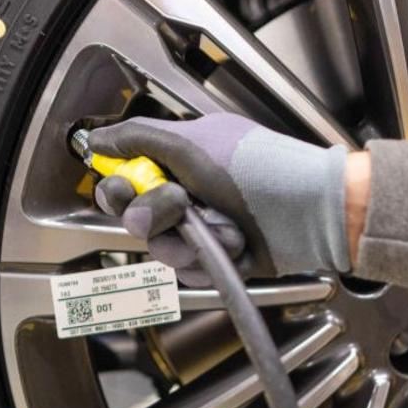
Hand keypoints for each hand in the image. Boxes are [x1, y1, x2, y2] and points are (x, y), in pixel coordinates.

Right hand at [88, 113, 351, 280]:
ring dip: (191, 238)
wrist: (312, 212)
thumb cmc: (260, 170)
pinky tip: (236, 243)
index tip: (125, 186)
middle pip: (135, 218)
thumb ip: (138, 138)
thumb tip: (96, 137)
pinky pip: (191, 269)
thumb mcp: (192, 143)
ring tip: (224, 225)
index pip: (123, 178)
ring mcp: (201, 228)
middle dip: (155, 215)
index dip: (117, 187)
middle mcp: (184, 194)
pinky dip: (212, 257)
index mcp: (175, 161)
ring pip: (162, 249)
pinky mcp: (217, 257)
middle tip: (179, 204)